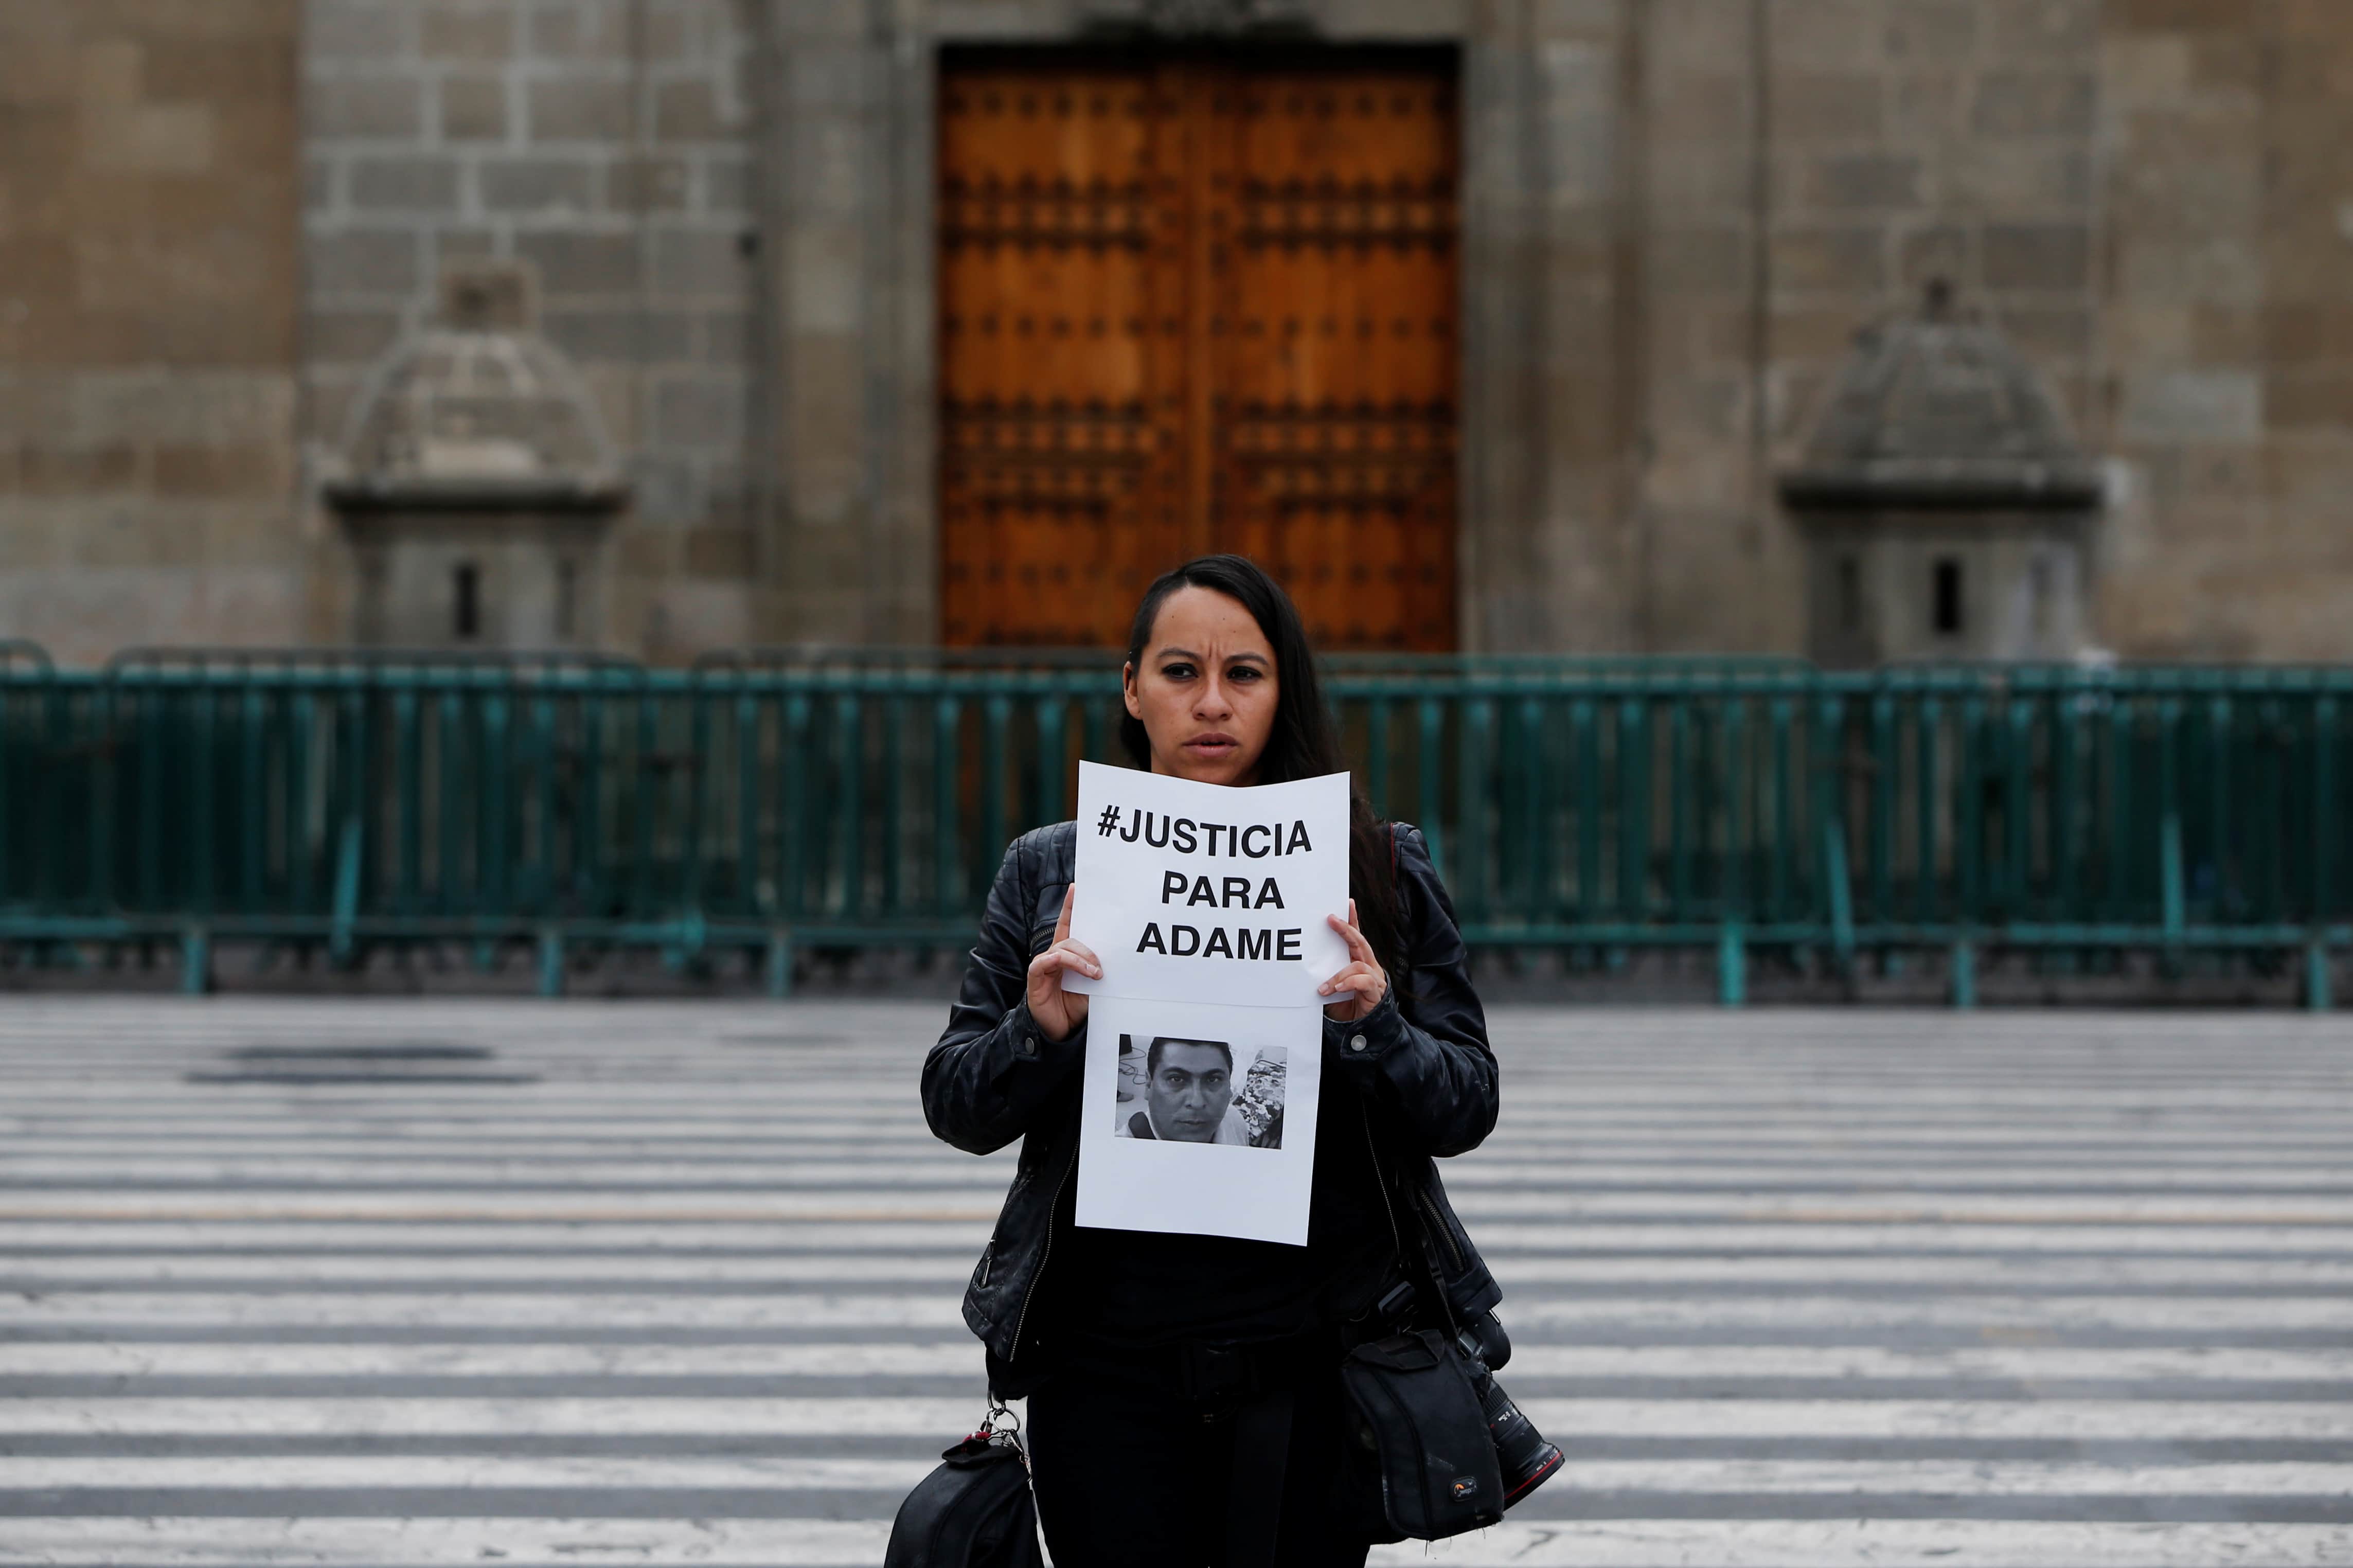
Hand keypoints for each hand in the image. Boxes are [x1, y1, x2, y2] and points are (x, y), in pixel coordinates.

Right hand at [1026, 886, 1098, 1042]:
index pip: (1068, 925)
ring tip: (1096, 974)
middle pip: (1070, 938)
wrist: (1062, 1030)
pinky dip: (1066, 963)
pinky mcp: (1036, 976)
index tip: (1077, 887)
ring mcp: (1044, 965)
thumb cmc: (1077, 1005)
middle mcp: (1054, 955)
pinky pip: (1046, 961)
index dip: (1071, 906)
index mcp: (1067, 954)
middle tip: (1101, 966)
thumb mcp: (1093, 984)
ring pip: (1063, 948)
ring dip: (1082, 959)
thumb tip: (1113, 957)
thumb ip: (1096, 968)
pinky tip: (1081, 972)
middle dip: (1088, 948)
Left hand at [1319, 898, 1388, 1023]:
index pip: (1356, 937)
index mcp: (1358, 961)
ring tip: (1325, 987)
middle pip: (1360, 942)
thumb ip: (1325, 974)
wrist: (1362, 1030)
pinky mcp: (1375, 992)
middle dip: (1347, 929)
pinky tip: (1336, 989)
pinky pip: (1364, 981)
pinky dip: (1348, 983)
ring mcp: (1374, 978)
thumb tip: (1304, 962)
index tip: (1346, 903)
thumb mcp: (1331, 986)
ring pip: (1359, 964)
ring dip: (1339, 974)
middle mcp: (1368, 966)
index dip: (1352, 920)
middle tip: (1331, 920)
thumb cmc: (1345, 1007)